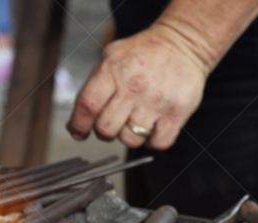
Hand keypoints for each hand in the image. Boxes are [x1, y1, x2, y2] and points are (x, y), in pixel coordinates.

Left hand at [66, 23, 209, 149]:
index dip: (78, 125)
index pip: (87, 106)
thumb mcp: (111, 57)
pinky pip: (157, 143)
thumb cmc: (142, 55)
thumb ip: (91, 88)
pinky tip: (152, 127)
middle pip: (106, 129)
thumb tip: (75, 125)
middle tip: (112, 123)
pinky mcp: (177, 112)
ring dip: (129, 136)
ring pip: (131, 140)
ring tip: (135, 120)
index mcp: (113, 70)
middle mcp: (135, 86)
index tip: (79, 132)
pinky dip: (152, 141)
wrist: (182, 44)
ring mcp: (157, 100)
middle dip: (104, 132)